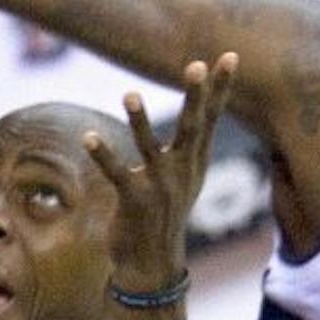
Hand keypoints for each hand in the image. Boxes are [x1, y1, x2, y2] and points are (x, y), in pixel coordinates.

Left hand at [86, 54, 238, 296]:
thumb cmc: (166, 214)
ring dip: (140, 120)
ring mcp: (160, 187)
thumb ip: (192, 144)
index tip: (229, 55)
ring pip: (149, 148)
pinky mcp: (135, 202)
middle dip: (194, 96)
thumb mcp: (187, 177)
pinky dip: (103, 156)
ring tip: (129, 93)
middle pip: (192, 127)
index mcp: (195, 161)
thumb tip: (203, 110)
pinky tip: (89, 137)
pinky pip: (117, 175)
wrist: (152, 264)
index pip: (211, 117)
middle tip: (196, 65)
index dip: (221, 87)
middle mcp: (182, 171)